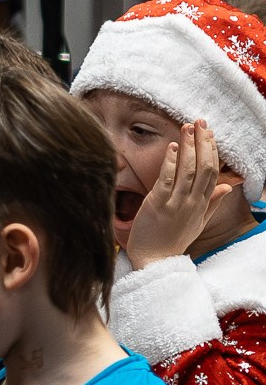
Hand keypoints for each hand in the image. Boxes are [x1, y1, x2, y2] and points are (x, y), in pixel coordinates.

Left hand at [129, 119, 237, 270]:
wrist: (155, 261)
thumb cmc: (173, 240)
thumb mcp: (198, 222)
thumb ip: (212, 202)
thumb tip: (229, 185)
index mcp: (202, 204)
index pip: (213, 172)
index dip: (212, 151)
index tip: (209, 133)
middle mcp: (192, 202)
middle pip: (204, 168)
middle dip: (202, 143)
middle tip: (200, 122)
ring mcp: (176, 204)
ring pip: (187, 171)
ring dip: (188, 148)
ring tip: (187, 128)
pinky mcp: (157, 206)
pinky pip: (167, 181)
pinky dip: (170, 163)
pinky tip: (172, 147)